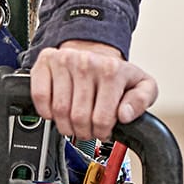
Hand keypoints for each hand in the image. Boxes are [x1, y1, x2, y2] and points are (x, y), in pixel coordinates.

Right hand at [29, 40, 157, 139]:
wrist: (96, 50)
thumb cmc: (116, 73)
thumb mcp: (142, 85)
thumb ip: (142, 100)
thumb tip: (125, 114)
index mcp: (112, 70)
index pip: (102, 118)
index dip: (102, 132)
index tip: (103, 131)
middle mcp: (87, 62)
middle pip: (78, 118)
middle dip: (84, 132)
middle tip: (88, 130)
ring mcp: (65, 61)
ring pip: (59, 110)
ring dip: (65, 125)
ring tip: (74, 123)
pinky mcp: (46, 62)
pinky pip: (40, 96)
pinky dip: (46, 112)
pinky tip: (56, 112)